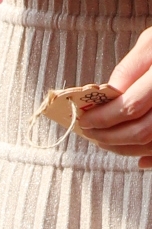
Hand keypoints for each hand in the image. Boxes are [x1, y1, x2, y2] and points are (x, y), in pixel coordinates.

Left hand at [75, 23, 151, 162]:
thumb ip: (130, 68)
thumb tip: (108, 94)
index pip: (130, 106)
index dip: (103, 117)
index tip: (84, 117)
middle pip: (140, 131)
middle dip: (108, 137)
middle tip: (90, 132)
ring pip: (150, 143)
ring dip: (123, 148)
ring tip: (105, 141)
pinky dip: (151, 159)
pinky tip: (139, 160)